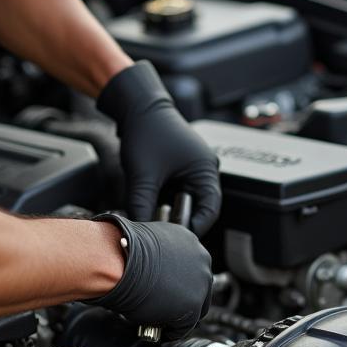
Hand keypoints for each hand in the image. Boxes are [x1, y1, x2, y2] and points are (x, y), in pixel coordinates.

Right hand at [87, 213, 211, 340]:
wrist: (120, 264)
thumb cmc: (123, 253)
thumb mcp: (147, 246)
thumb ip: (159, 258)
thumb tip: (151, 269)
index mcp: (190, 242)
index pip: (191, 268)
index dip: (179, 282)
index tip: (169, 291)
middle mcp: (200, 260)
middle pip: (198, 286)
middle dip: (182, 298)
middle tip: (165, 307)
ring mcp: (200, 283)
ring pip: (195, 306)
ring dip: (179, 314)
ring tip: (161, 321)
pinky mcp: (194, 306)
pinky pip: (185, 325)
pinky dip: (173, 331)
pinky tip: (161, 332)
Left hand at [97, 61, 220, 235]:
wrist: (137, 106)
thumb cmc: (146, 132)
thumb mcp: (143, 175)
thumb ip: (142, 206)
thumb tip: (139, 231)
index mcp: (205, 170)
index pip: (210, 211)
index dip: (193, 228)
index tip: (175, 240)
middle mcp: (203, 171)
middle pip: (197, 209)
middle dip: (178, 222)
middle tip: (160, 233)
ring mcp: (191, 171)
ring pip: (182, 203)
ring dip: (167, 212)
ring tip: (150, 218)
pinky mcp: (178, 170)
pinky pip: (173, 193)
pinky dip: (161, 202)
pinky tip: (147, 206)